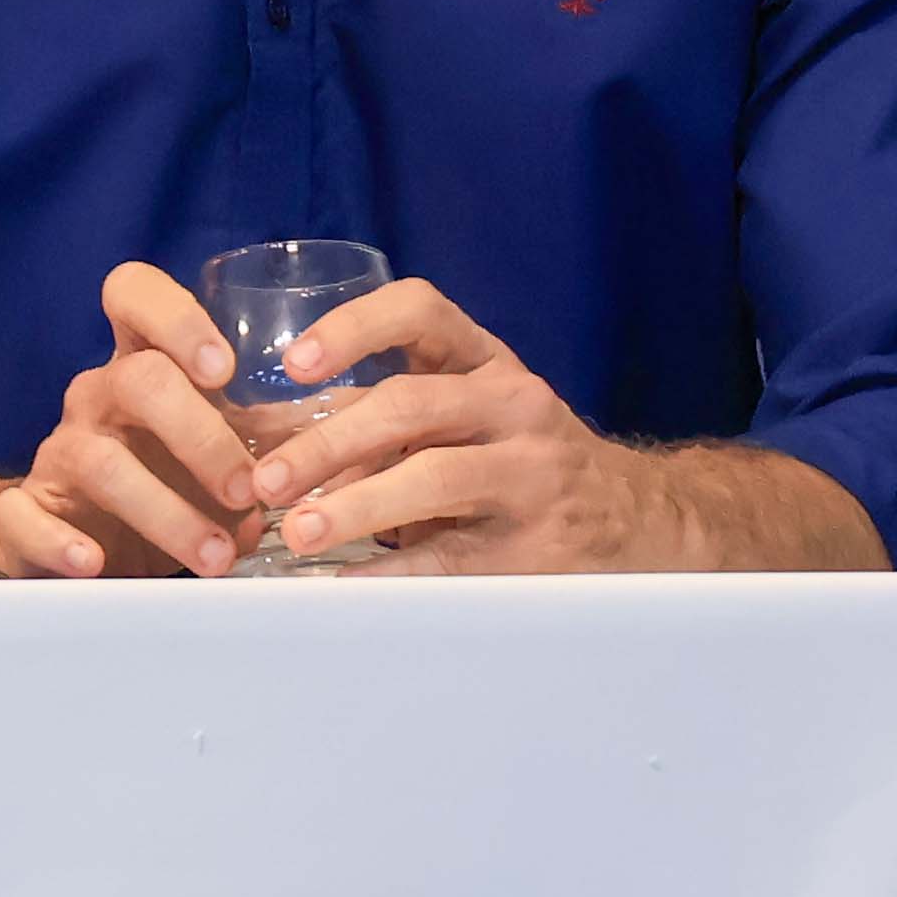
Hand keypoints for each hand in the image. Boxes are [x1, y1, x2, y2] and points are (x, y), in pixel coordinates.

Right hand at [0, 261, 283, 576]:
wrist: (86, 544)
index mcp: (144, 367)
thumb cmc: (174, 483)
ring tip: (216, 557)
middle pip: (137, 380)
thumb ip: (279, 435)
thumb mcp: (226, 448)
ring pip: (97, 460)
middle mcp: (97, 398)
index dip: (177, 318)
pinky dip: (58, 541)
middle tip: (247, 492)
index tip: (223, 369)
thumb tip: (369, 432)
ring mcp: (59, 452)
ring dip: (165, 511)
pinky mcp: (26, 511)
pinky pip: (22, 515)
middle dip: (200, 436)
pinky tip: (96, 564)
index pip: (134, 295)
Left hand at [239, 281, 875, 572]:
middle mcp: (514, 406)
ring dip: (355, 506)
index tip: (295, 364)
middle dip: (327, 442)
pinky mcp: (540, 546)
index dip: (353, 327)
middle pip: (410, 406)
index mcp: (484, 364)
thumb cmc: (515, 462)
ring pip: (435, 479)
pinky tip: (344, 585)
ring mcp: (534, 475)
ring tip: (298, 531)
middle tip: (265, 479)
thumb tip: (255, 440)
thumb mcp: (459, 421)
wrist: (641, 521)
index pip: (419, 311)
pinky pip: (455, 558)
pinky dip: (391, 574)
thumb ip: (370, 422)